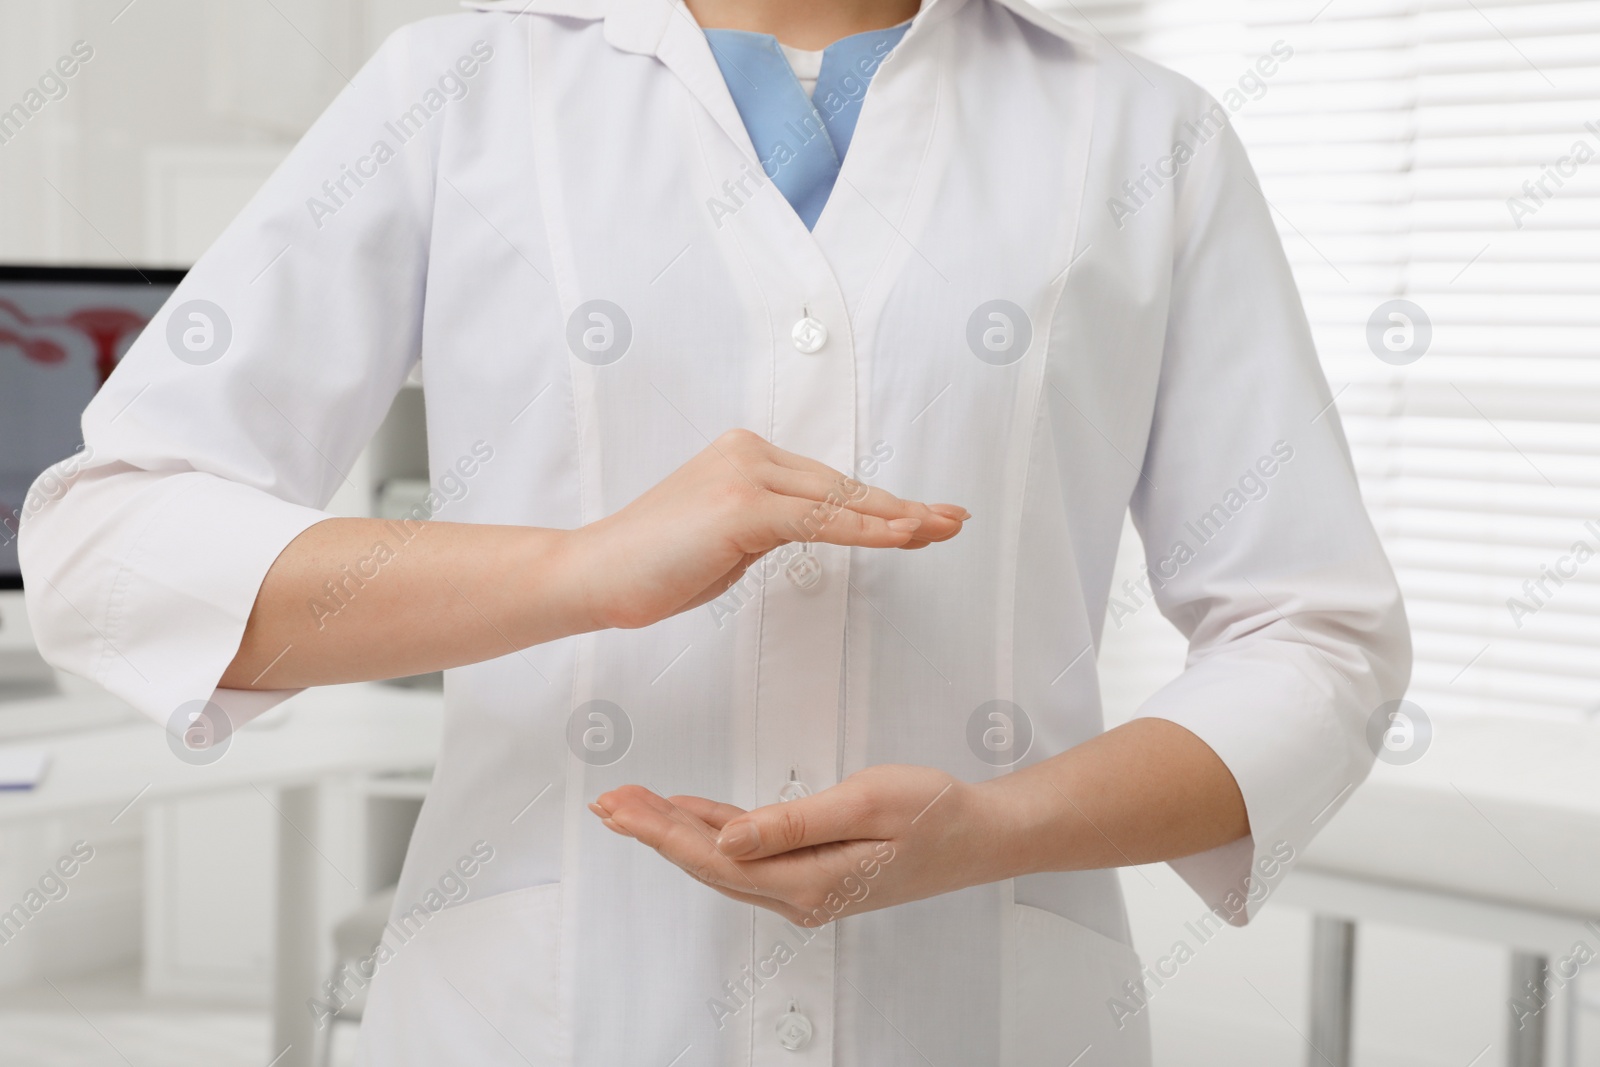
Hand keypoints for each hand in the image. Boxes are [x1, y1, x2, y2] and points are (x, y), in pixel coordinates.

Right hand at [567, 429, 966, 630]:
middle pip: (842, 486)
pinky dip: (866, 530)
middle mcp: (749, 454)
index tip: (922, 517)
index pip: (827, 485)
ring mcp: (745, 476)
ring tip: (942, 529)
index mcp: (745, 457)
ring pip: (838, 501)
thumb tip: (810, 531)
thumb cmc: (651, 569)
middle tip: (952, 518)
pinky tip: (904, 535)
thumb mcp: (724, 542)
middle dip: (902, 507)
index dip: (878, 505)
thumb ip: (768, 529)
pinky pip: (820, 520)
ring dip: (897, 518)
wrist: (592, 575)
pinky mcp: (742, 506)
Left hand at [590, 765, 1012, 926]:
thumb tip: (725, 838)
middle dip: (654, 831)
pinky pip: (751, 854)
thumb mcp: (866, 803)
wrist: (981, 835)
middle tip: (608, 801)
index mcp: (807, 881)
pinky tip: (692, 813)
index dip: (660, 832)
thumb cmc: (933, 812)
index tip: (620, 805)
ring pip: (724, 860)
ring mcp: (807, 888)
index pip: (714, 857)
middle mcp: (799, 895)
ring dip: (678, 832)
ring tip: (634, 805)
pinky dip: (715, 830)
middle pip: (709, 863)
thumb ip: (791, 823)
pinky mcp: (815, 872)